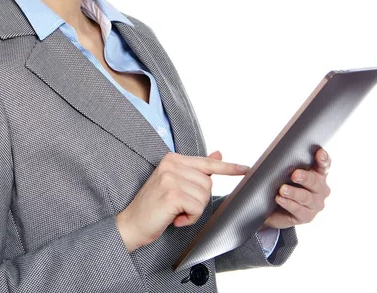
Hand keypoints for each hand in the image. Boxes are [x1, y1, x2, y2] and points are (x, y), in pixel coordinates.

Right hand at [116, 151, 248, 251]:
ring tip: (176, 212)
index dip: (228, 167)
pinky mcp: (172, 194)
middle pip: (208, 183)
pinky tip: (175, 218)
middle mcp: (171, 164)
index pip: (206, 163)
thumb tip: (218, 154)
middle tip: (180, 206)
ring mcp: (171, 178)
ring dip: (194, 211)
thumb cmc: (153, 206)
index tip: (245, 168)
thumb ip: (195, 170)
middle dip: (198, 200)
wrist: (131, 223)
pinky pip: (197, 208)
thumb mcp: (174, 184)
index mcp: (172, 159)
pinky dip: (190, 218)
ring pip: (204, 196)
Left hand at [263, 148, 331, 229]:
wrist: (274, 209)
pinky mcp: (307, 217)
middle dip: (305, 177)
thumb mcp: (284, 172)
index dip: (323, 159)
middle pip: (315, 181)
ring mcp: (316, 204)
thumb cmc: (281, 184)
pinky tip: (280, 199)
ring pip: (306, 197)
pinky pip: (299, 210)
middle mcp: (320, 189)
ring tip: (282, 189)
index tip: (319, 153)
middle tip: (294, 174)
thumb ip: (286, 163)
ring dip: (293, 192)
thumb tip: (276, 155)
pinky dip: (288, 204)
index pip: (323, 165)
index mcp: (318, 174)